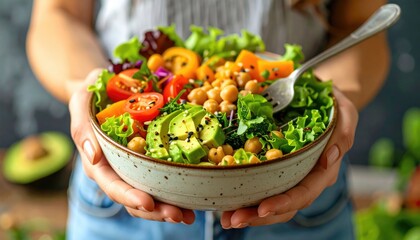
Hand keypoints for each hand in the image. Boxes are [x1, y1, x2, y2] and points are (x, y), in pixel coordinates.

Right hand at [68, 69, 194, 223]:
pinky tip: (193, 198)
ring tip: (189, 215)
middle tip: (179, 215)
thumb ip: (83, 128)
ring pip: (149, 196)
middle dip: (156, 210)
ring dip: (168, 208)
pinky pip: (161, 180)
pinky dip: (176, 191)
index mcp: (98, 161)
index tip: (148, 203)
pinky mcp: (148, 161)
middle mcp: (116, 170)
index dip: (129, 196)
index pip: (112, 185)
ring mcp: (133, 168)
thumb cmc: (91, 93)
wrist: (105, 87)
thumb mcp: (81, 101)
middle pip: (133, 198)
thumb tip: (93, 157)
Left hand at [220, 88, 358, 228]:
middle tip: (233, 220)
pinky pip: (261, 186)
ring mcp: (290, 175)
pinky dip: (244, 195)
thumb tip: (329, 157)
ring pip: (271, 202)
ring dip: (248, 212)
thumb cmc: (333, 105)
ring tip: (225, 218)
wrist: (322, 100)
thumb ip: (343, 134)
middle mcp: (306, 178)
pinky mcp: (275, 168)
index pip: (304, 192)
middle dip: (258, 215)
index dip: (284, 203)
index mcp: (323, 170)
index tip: (262, 208)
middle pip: (285, 206)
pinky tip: (225, 202)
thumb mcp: (344, 113)